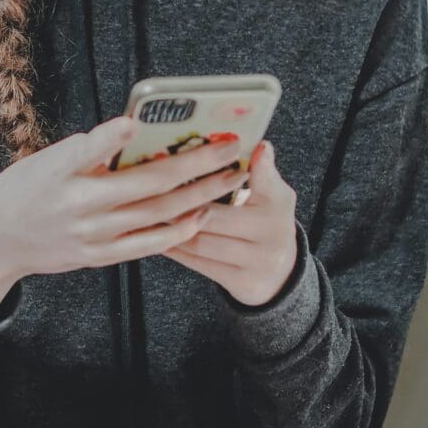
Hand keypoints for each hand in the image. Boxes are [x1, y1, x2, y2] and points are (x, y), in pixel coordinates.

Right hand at [0, 116, 252, 280]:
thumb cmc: (25, 188)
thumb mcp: (46, 160)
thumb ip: (89, 151)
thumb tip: (137, 134)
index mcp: (60, 171)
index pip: (89, 149)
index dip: (112, 135)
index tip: (136, 121)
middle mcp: (78, 205)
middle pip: (149, 182)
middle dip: (197, 162)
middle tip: (230, 146)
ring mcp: (92, 235)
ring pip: (159, 213)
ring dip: (201, 194)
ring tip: (230, 178)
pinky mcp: (99, 256)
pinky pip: (149, 245)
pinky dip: (178, 230)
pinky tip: (201, 215)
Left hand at [161, 139, 298, 306]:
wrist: (280, 274)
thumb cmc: (267, 224)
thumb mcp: (272, 195)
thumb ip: (263, 172)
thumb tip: (260, 145)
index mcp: (279, 204)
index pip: (261, 181)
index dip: (238, 169)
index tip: (221, 151)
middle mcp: (273, 233)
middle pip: (215, 216)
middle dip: (180, 203)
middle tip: (149, 188)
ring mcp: (258, 261)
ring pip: (202, 241)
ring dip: (171, 226)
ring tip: (146, 212)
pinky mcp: (241, 282)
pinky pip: (199, 263)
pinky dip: (175, 248)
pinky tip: (156, 236)